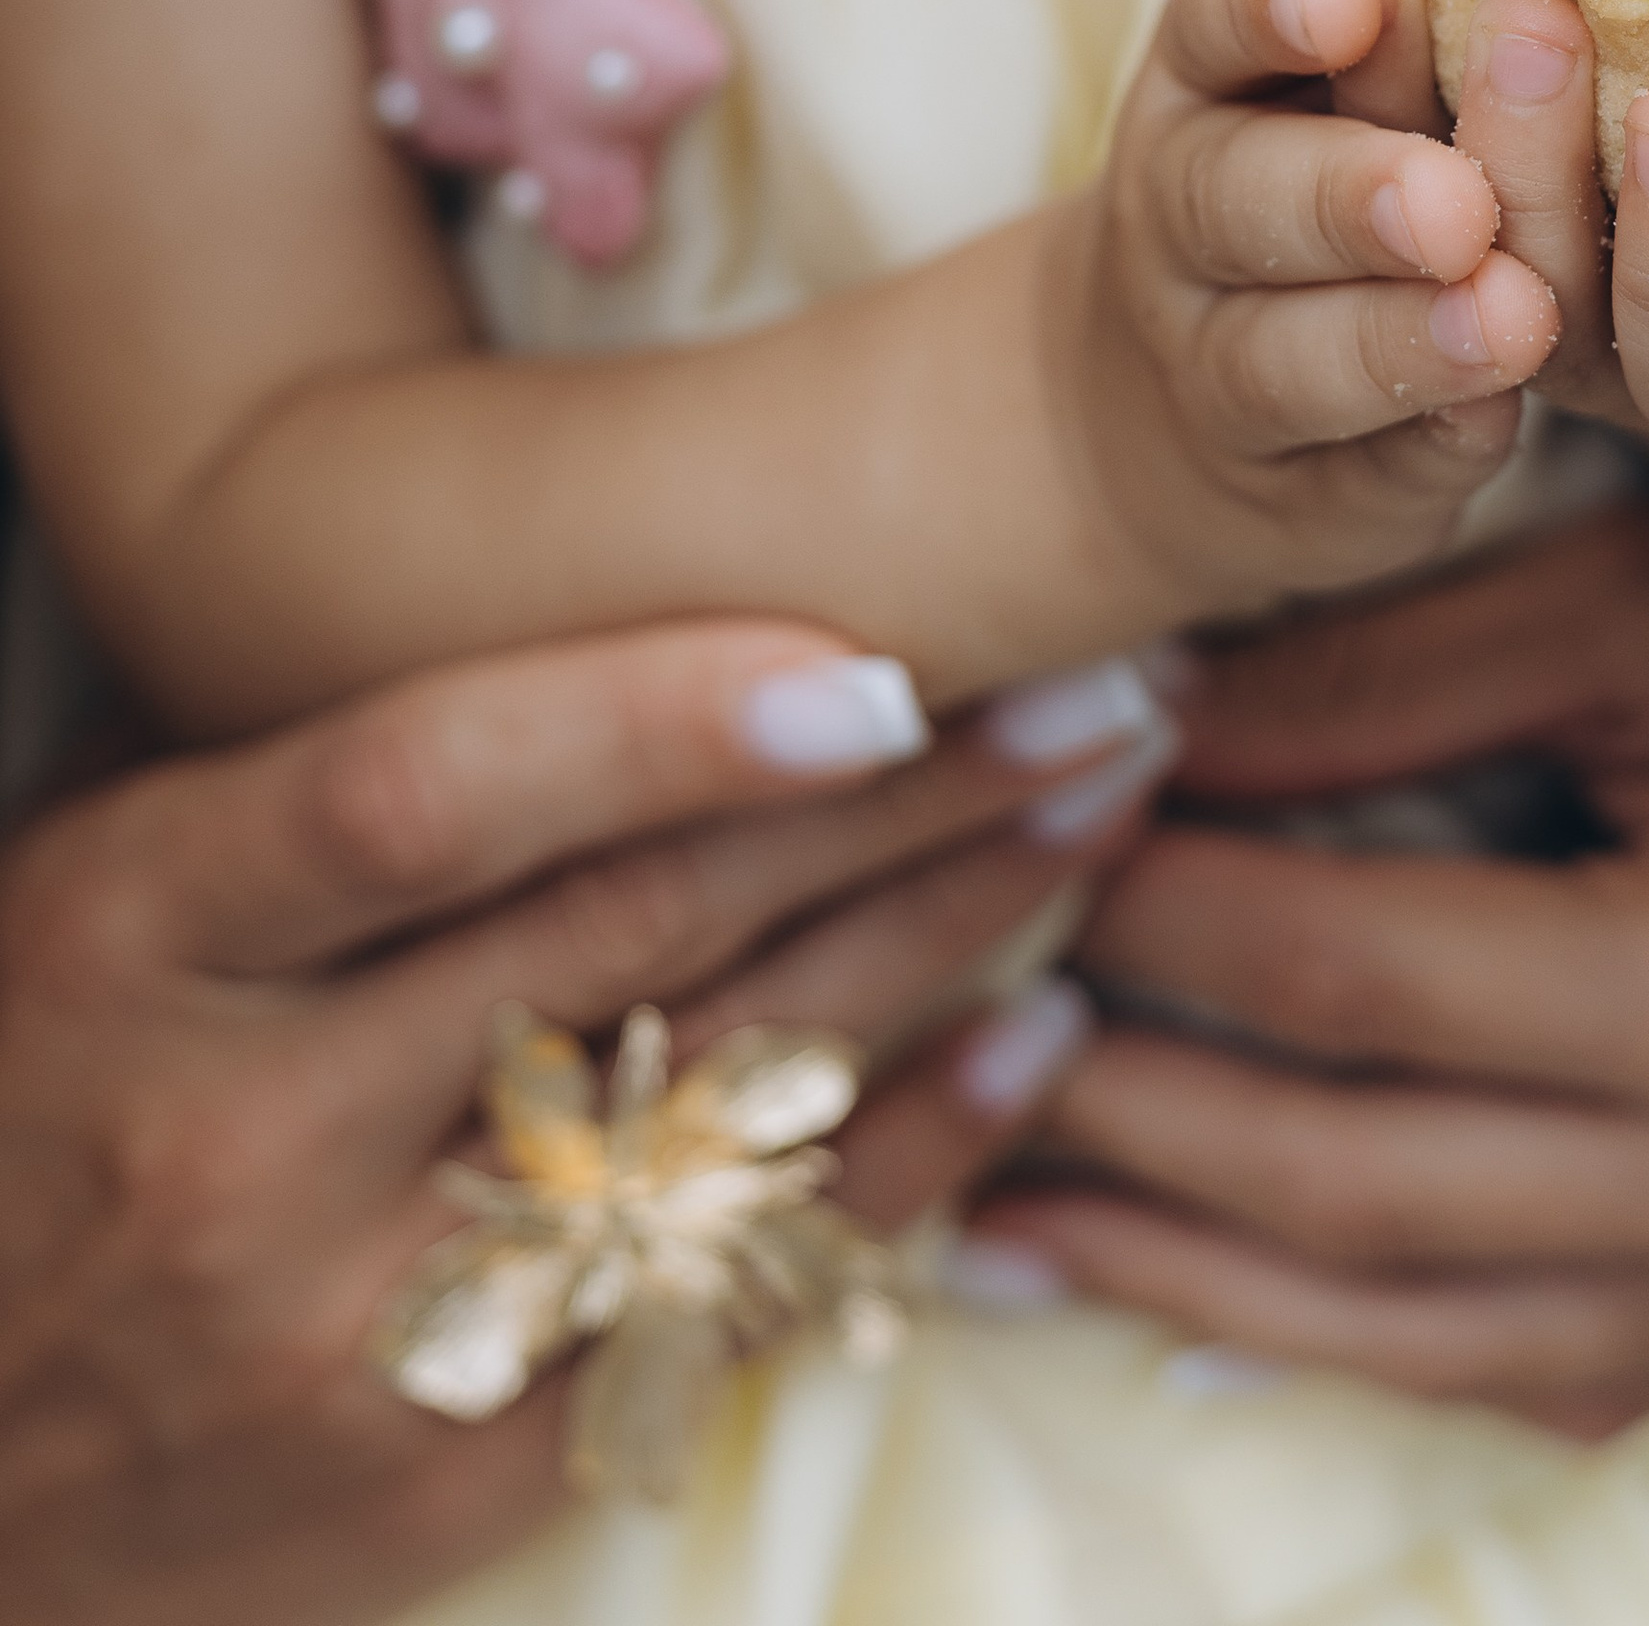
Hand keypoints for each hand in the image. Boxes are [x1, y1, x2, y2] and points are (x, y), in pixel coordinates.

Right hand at [0, 620, 1162, 1625]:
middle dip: (896, 796)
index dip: (656, 716)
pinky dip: (900, 1159)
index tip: (876, 653)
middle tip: (1093, 681)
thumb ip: (333, 771)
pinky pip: (722, 1297)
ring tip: (1103, 808)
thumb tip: (655, 609)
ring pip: (712, 1108)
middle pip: (624, 934)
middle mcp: (238, 1137)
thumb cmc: (41, 1082)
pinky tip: (1035, 1035)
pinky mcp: (446, 1477)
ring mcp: (345, 1330)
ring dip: (941, 944)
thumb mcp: (107, 879)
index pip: (422, 797)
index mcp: (134, 936)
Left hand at [972, 364, 1648, 1432]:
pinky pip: (1561, 1359)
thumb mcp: (1640, 587)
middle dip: (1130, 1121)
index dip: (1157, 915)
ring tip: (997, 1211)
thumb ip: (1383, 675)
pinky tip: (1212, 1306)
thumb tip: (1131, 728)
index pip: (1360, 986)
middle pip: (1370, 1189)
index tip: (1014, 843)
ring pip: (1443, 1325)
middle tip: (943, 1044)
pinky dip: (1372, 1335)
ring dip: (1204, 1275)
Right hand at [1073, 0, 1558, 615]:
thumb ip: (1414, 28)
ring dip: (1400, 337)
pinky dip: (1422, 450)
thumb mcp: (1330, 79)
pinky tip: (1493, 421)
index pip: (1215, 10)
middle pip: (1239, 195)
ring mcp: (1221, 365)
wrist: (1164, 409)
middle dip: (1352, 192)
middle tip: (1455, 199)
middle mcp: (1187, 213)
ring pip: (1286, 357)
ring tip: (1513, 317)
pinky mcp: (1297, 496)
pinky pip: (1357, 475)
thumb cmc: (1308, 182)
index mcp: (1208, 76)